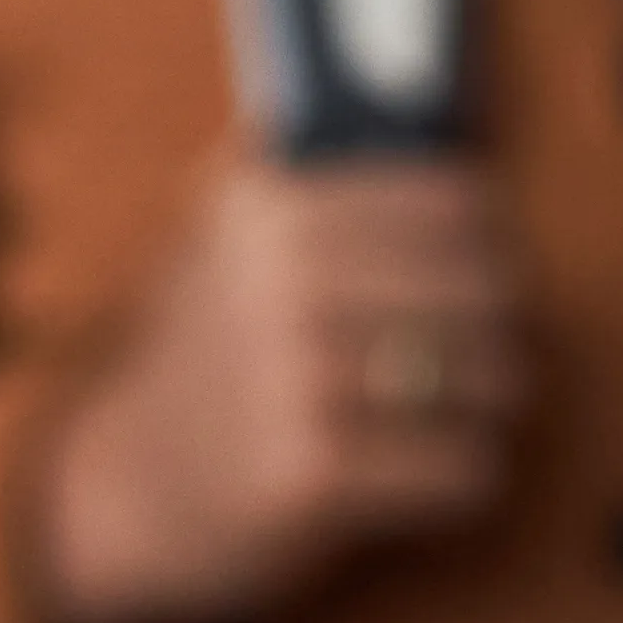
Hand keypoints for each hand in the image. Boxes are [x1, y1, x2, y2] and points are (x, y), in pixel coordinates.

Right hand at [25, 156, 527, 622]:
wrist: (118, 497)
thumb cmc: (199, 366)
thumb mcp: (213, 239)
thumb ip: (290, 173)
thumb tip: (424, 125)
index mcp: (268, 208)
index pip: (453, 206)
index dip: (497, 248)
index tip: (498, 279)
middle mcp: (278, 282)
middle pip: (481, 292)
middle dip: (504, 336)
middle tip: (499, 366)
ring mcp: (292, 378)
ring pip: (481, 379)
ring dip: (491, 409)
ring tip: (468, 420)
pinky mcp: (309, 473)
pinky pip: (458, 467)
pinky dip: (469, 479)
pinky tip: (444, 480)